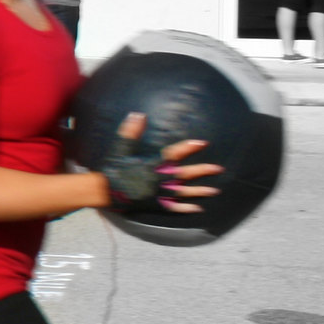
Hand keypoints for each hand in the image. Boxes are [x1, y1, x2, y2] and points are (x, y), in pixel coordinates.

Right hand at [99, 113, 223, 213]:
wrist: (104, 191)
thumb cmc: (113, 169)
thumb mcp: (121, 149)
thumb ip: (131, 132)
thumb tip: (138, 115)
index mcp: (154, 164)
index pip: (175, 153)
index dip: (189, 147)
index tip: (202, 143)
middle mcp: (160, 178)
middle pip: (186, 173)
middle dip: (203, 170)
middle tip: (218, 169)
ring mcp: (159, 192)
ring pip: (184, 191)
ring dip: (200, 191)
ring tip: (214, 191)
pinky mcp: (156, 204)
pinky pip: (174, 207)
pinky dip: (186, 208)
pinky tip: (197, 208)